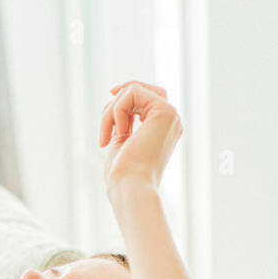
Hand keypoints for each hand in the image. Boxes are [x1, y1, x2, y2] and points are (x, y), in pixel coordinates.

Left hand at [99, 81, 182, 204]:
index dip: (124, 97)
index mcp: (163, 130)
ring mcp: (171, 115)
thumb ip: (124, 119)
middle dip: (116, 101)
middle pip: (141, 90)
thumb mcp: (122, 140)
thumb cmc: (123, 175)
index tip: (107, 105)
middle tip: (105, 129)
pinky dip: (117, 110)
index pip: (144, 99)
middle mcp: (171, 121)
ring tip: (107, 137)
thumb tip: (116, 93)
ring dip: (111, 111)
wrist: (131, 188)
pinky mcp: (165, 111)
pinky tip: (120, 134)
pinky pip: (132, 92)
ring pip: (133, 90)